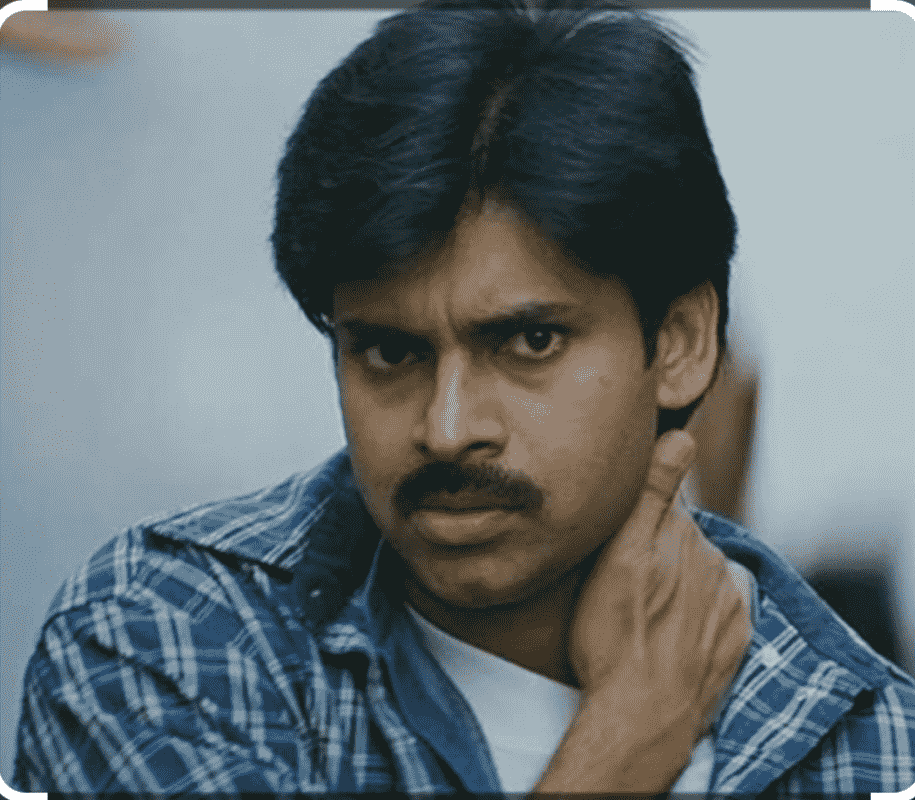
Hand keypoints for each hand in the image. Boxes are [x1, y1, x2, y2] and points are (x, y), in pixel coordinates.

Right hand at [566, 430, 752, 770]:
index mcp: (681, 532)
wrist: (643, 715)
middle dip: (658, 544)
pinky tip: (670, 627)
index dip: (639, 510)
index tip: (618, 531)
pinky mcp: (737, 631)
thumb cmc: (613, 634)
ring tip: (644, 609)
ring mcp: (729, 597)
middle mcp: (713, 558)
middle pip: (681, 534)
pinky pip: (716, 603)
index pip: (664, 499)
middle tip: (624, 577)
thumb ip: (654, 493)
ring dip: (678, 577)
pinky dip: (697, 608)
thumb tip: (683, 435)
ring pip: (699, 569)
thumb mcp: (618, 556)